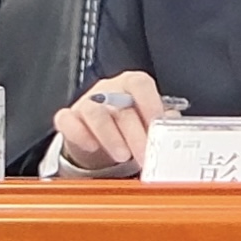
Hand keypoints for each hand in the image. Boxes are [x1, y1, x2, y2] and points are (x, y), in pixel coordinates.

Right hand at [44, 74, 164, 179]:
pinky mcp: (68, 118)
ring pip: (95, 112)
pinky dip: (79, 134)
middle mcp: (108, 90)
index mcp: (130, 85)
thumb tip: (174, 124)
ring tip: (122, 155)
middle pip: (121, 105)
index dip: (150, 103)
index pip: (140, 84)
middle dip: (135, 133)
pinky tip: (92, 146)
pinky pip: (67, 120)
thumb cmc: (128, 124)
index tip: (157, 126)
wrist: (100, 137)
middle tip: (144, 155)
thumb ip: (161, 121)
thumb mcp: (147, 121)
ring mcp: (86, 103)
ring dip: (110, 136)